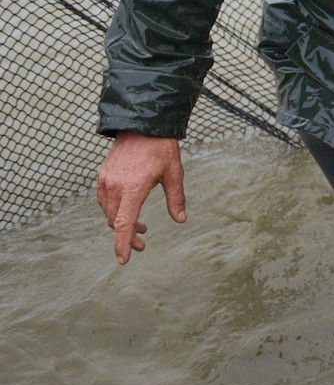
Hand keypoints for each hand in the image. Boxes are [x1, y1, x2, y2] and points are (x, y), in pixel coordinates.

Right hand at [96, 131, 185, 263]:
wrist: (142, 124)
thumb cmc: (162, 148)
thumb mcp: (175, 173)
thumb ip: (176, 198)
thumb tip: (181, 220)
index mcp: (133, 188)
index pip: (123, 223)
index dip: (122, 243)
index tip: (123, 260)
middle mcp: (115, 186)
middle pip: (115, 221)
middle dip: (126, 236)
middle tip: (142, 243)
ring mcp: (106, 180)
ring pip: (108, 212)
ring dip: (121, 223)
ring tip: (140, 226)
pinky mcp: (102, 175)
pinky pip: (103, 200)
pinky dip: (114, 210)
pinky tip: (128, 208)